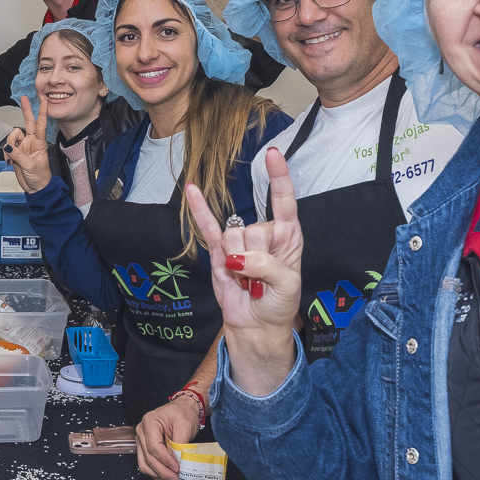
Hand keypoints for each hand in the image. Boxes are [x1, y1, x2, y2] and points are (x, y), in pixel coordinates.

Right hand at [3, 96, 52, 191]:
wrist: (35, 188)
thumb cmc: (40, 178)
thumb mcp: (31, 166)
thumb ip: (18, 155)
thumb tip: (9, 146)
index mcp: (40, 144)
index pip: (41, 125)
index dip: (42, 113)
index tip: (44, 101)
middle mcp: (32, 142)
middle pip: (28, 122)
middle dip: (26, 110)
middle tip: (23, 99)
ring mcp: (23, 147)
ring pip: (13, 137)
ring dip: (9, 146)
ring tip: (12, 158)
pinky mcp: (16, 153)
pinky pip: (8, 147)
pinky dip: (6, 153)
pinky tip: (10, 161)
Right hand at [135, 394, 201, 479]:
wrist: (182, 409)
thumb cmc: (182, 413)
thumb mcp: (185, 424)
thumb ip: (181, 443)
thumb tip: (179, 462)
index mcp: (150, 422)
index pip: (154, 447)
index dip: (166, 460)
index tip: (177, 468)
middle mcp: (142, 431)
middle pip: (148, 458)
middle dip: (163, 471)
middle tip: (176, 478)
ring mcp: (142, 440)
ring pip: (144, 464)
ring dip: (158, 474)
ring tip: (173, 479)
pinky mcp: (145, 448)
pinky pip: (146, 464)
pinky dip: (156, 472)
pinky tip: (167, 474)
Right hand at [182, 148, 301, 389]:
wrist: (257, 326)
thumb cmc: (279, 303)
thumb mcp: (287, 286)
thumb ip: (267, 266)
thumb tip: (236, 257)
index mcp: (287, 235)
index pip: (283, 200)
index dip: (279, 177)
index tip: (273, 154)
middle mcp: (263, 233)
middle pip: (254, 228)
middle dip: (256, 257)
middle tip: (262, 280)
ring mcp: (240, 241)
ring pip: (233, 236)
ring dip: (239, 264)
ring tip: (248, 280)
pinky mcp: (218, 251)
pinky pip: (207, 227)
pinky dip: (199, 210)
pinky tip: (192, 190)